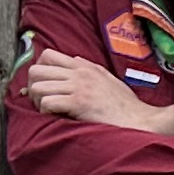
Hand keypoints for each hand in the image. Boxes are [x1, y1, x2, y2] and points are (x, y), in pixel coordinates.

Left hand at [23, 50, 173, 133]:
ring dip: (37, 101)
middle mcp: (78, 73)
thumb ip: (89, 69)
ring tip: (48, 111)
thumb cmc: (125, 105)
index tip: (46, 86)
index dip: (40, 70)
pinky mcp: (78, 103)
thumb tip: (73, 61)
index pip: (47, 54)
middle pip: (36, 69)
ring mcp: (78, 87)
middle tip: (41, 100)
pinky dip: (46, 112)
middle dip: (33, 86)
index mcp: (84, 66)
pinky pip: (47, 103)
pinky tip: (56, 117)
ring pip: (38, 86)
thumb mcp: (107, 79)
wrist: (140, 119)